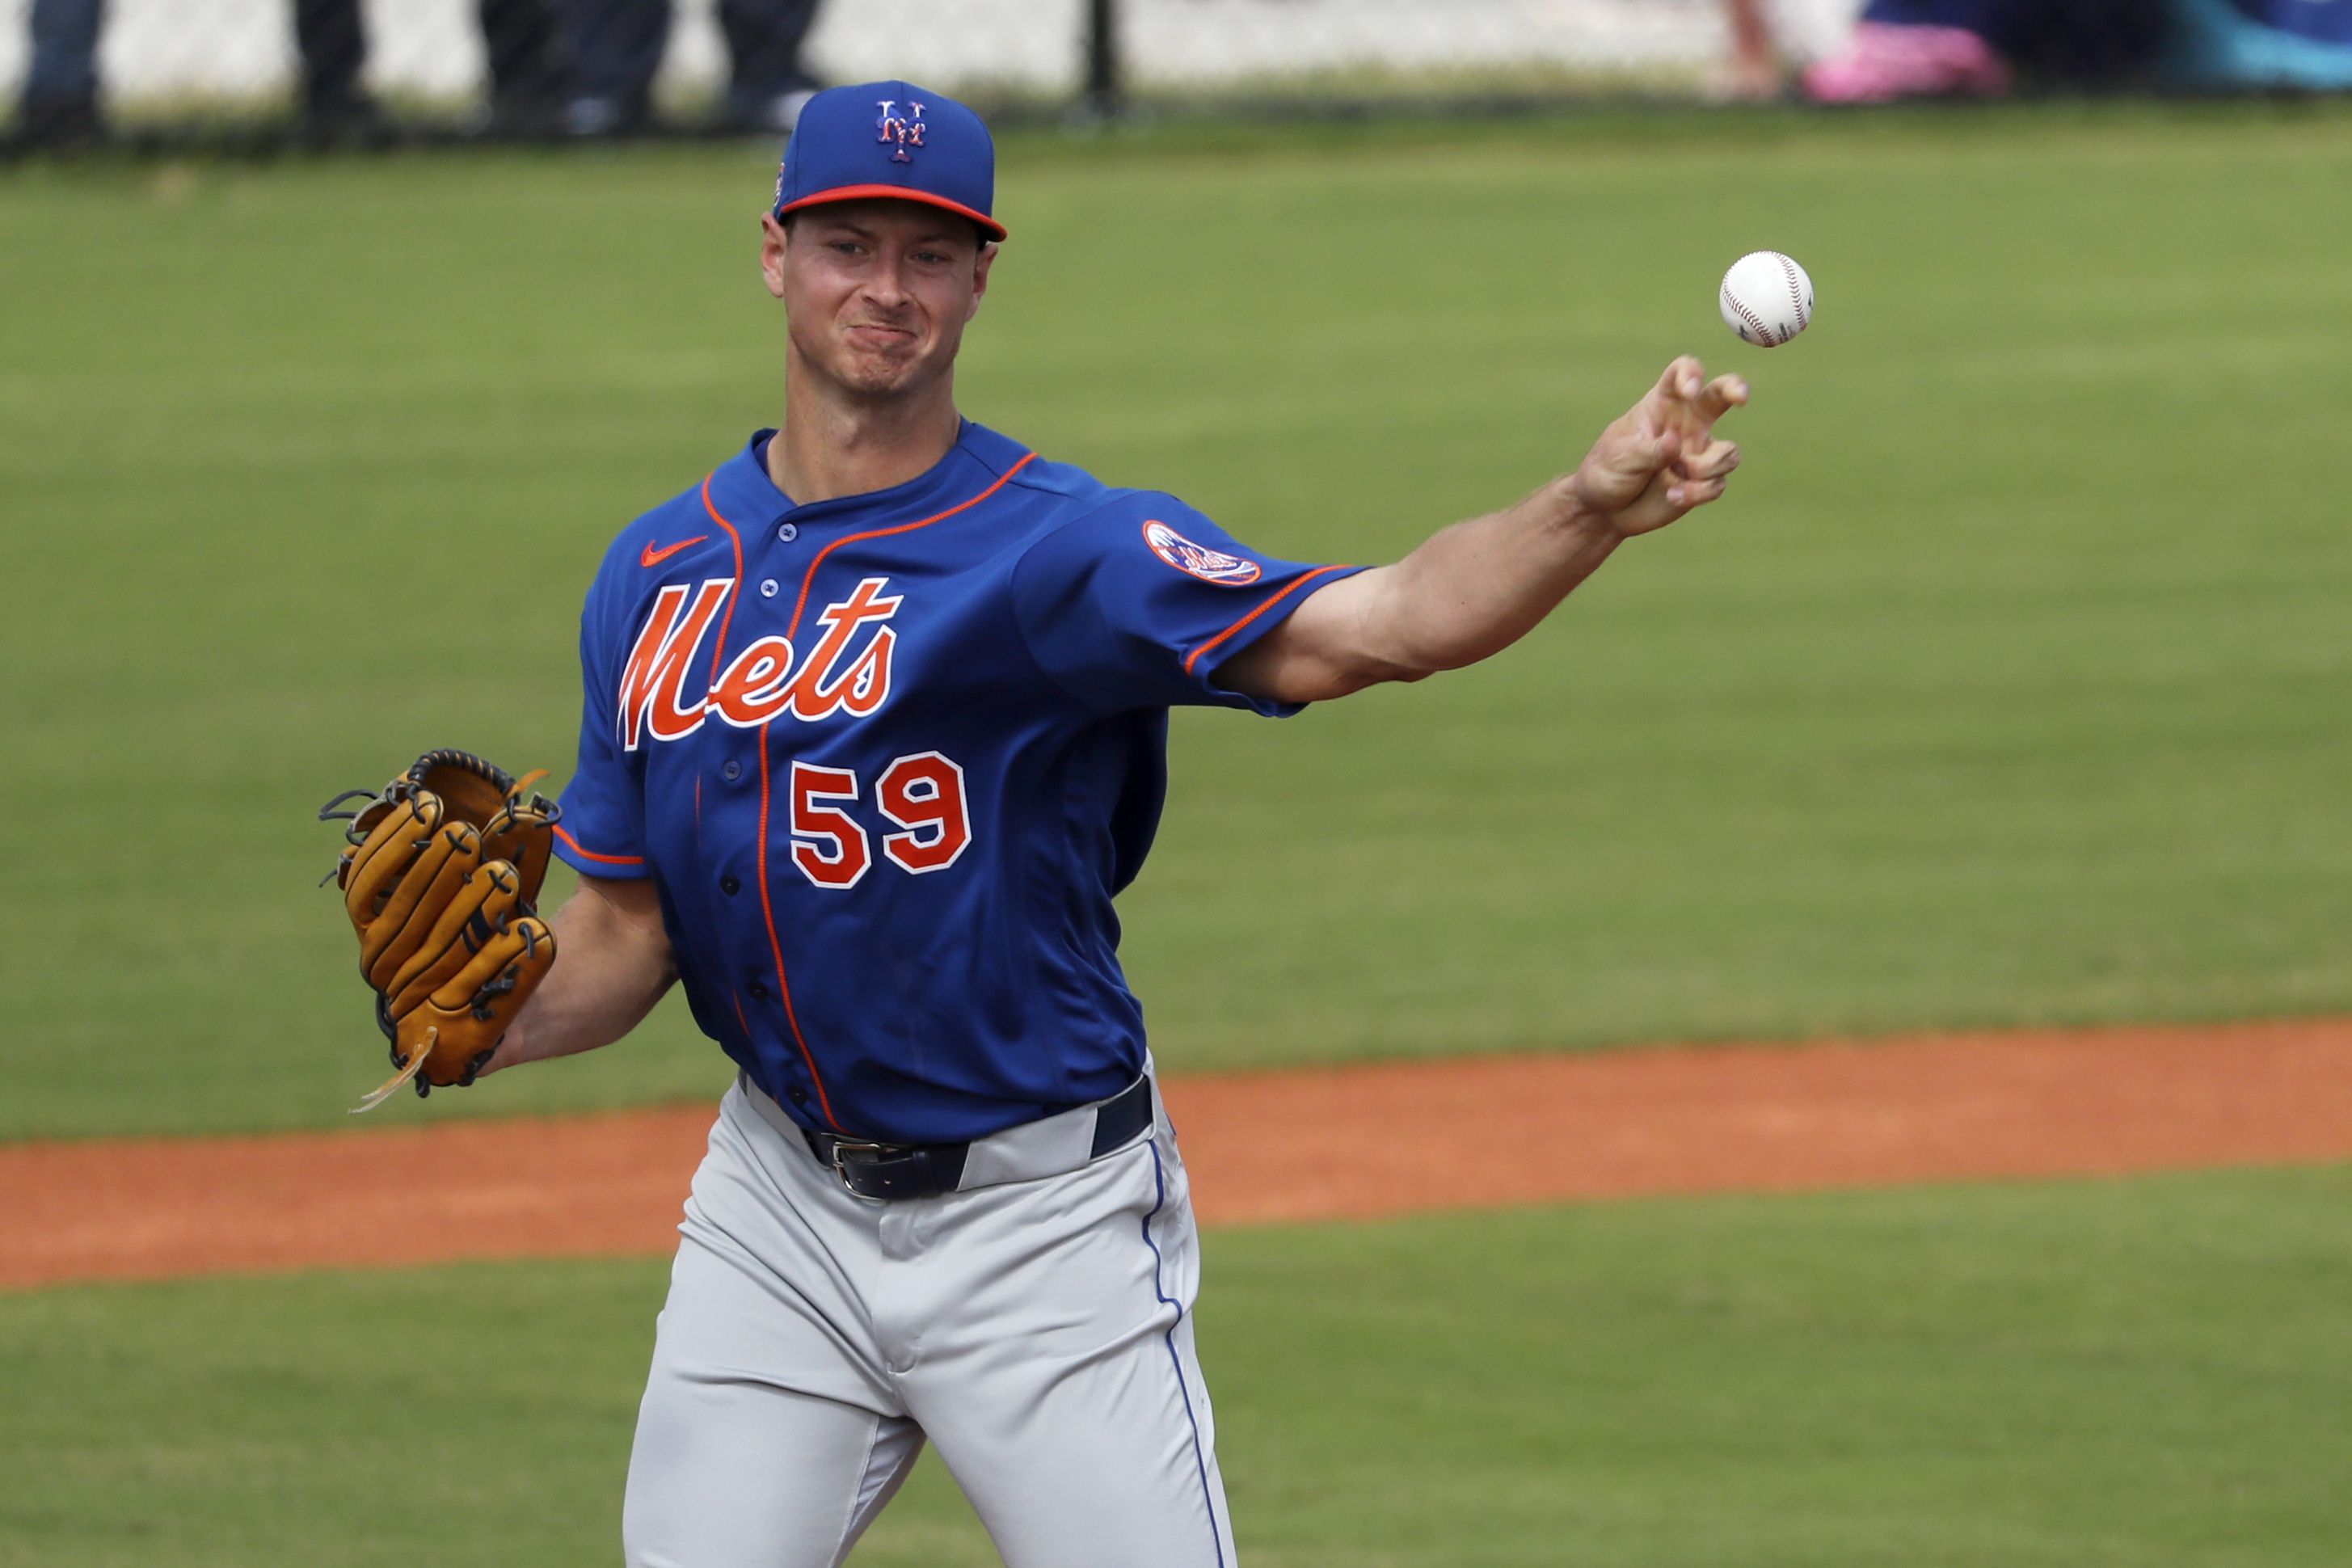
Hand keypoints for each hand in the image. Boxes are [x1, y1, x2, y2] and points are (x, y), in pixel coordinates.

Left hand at [1566, 356, 1748, 537]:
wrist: (1605, 511)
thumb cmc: (1607, 472)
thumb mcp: (1622, 457)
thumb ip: (1650, 450)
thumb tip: (1677, 444)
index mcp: (1661, 405)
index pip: (1681, 373)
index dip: (1691, 373)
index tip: (1690, 389)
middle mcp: (1686, 424)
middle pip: (1721, 396)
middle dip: (1736, 389)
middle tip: (1741, 397)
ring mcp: (1696, 452)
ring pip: (1728, 452)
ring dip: (1707, 467)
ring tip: (1678, 475)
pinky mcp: (1701, 482)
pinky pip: (1717, 484)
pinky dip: (1698, 492)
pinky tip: (1673, 495)